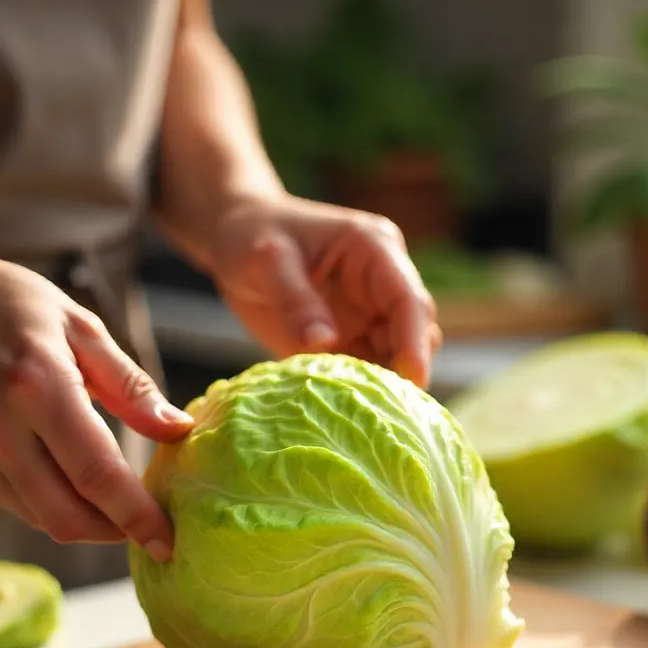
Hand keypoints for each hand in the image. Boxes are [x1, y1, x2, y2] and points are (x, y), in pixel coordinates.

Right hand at [0, 232, 191, 556]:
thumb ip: (132, 387)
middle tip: (147, 527)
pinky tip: (67, 478)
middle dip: (114, 532)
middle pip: (67, 515)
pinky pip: (16, 505)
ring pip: (41, 518)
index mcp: (37, 386)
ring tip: (114, 502)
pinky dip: (50, 503)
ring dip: (85, 521)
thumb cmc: (10, 306)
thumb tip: (177, 431)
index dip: (137, 517)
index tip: (168, 541)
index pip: (97, 474)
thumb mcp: (83, 329)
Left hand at [207, 195, 441, 388]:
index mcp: (374, 250)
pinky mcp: (349, 340)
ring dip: (384, 383)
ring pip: (396, 357)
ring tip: (362, 412)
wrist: (233, 238)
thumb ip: (295, 300)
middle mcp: (381, 284)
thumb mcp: (268, 260)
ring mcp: (368, 314)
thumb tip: (325, 343)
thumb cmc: (250, 235)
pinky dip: (360, 389)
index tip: (414, 378)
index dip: (415, 340)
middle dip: (405, 368)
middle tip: (384, 407)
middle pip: (414, 333)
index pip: (408, 299)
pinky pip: (366, 369)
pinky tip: (342, 408)